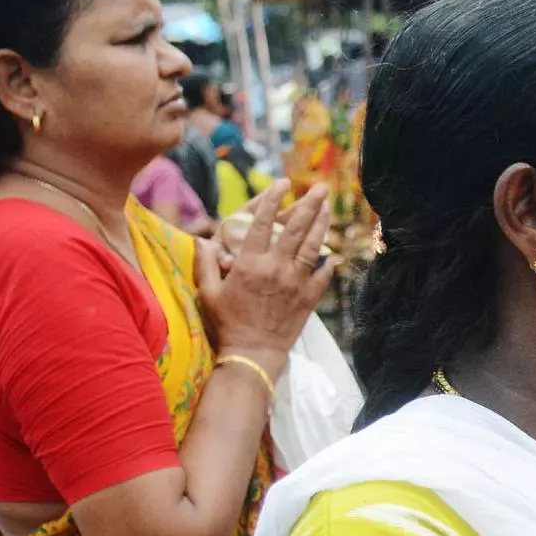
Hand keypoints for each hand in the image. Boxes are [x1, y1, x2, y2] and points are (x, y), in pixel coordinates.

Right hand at [195, 181, 335, 366]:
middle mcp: (276, 267)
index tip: (281, 183)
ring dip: (322, 224)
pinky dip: (330, 261)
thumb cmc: (227, 324)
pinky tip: (334, 251)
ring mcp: (296, 282)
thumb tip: (200, 240)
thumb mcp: (208, 293)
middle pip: (296, 228)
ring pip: (313, 246)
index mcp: (250, 263)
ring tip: (328, 207)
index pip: (262, 222)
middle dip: (309, 204)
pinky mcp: (309, 298)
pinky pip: (323, 274)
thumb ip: (205, 264)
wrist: (253, 353)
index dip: (272, 199)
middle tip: (320, 188)